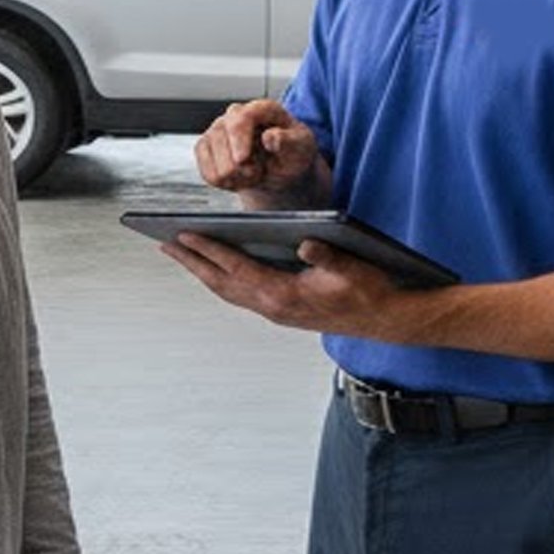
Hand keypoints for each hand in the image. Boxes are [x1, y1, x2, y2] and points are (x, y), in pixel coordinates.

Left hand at [160, 232, 410, 339]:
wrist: (388, 319)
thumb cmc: (372, 291)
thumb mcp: (354, 269)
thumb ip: (329, 257)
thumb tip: (305, 242)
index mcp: (285, 296)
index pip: (236, 269)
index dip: (208, 250)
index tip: (183, 235)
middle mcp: (274, 307)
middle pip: (222, 283)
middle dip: (192, 262)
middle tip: (164, 243)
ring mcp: (277, 311)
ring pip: (229, 291)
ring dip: (203, 271)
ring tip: (181, 252)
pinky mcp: (282, 310)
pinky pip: (241, 294)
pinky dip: (222, 279)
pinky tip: (217, 267)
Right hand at [194, 100, 320, 196]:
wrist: (282, 170)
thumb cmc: (292, 154)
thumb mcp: (301, 148)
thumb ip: (289, 141)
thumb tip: (270, 136)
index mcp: (262, 109)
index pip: (241, 117)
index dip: (238, 138)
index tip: (242, 159)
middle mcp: (235, 114)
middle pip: (220, 138)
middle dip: (241, 165)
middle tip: (260, 169)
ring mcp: (217, 130)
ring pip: (214, 161)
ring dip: (236, 176)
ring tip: (251, 172)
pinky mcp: (205, 148)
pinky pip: (207, 173)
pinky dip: (224, 182)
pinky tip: (238, 177)